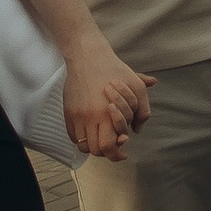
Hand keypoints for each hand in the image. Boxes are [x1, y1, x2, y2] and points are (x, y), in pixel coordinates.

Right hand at [65, 35, 152, 158]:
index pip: (108, 146)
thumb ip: (142, 109)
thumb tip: (138, 130)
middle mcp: (89, 117)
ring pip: (83, 146)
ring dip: (94, 146)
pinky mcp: (68, 112)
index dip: (117, 153)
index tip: (123, 151)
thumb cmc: (114, 70)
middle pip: (96, 150)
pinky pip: (73, 136)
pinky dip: (83, 139)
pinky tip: (92, 132)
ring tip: (103, 140)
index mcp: (106, 112)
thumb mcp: (136, 85)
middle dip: (107, 152)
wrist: (88, 57)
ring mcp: (76, 115)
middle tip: (115, 147)